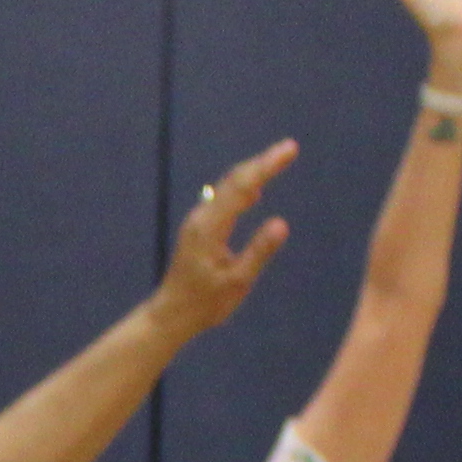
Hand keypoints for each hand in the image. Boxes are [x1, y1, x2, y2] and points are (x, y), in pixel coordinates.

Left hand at [155, 140, 297, 336]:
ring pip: (227, 188)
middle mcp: (202, 217)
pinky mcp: (200, 228)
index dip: (266, 166)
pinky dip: (242, 189)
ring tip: (277, 161)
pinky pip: (223, 200)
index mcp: (210, 227)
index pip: (242, 187)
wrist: (171, 313)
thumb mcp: (237, 282)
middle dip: (262, 162)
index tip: (289, 150)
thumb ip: (258, 252)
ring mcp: (199, 221)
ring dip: (253, 172)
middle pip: (234, 181)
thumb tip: (281, 223)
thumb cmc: (204, 304)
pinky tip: (254, 191)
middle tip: (290, 148)